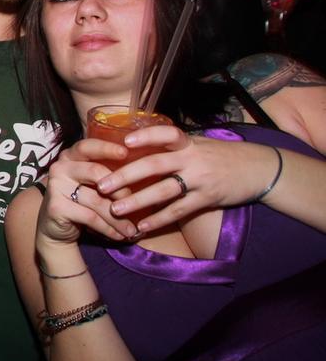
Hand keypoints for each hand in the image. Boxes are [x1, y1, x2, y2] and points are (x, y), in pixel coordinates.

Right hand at [36, 140, 137, 252]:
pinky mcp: (56, 207)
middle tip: (137, 203)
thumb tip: (144, 170)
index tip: (126, 152)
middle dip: (120, 189)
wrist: (56, 227)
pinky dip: (108, 228)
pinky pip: (90, 217)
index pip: (88, 146)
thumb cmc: (82, 202)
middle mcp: (60, 167)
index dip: (107, 148)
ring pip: (96, 199)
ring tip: (133, 229)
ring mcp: (55, 186)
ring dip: (118, 217)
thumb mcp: (93, 184)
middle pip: (95, 172)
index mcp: (70, 156)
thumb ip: (108, 173)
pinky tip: (120, 235)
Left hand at [96, 125, 281, 232]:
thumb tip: (136, 143)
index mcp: (188, 142)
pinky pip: (178, 211)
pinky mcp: (207, 199)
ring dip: (137, 201)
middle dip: (126, 175)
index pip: (166, 133)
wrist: (258, 169)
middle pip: (155, 165)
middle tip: (102, 184)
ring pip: (164, 191)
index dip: (146, 136)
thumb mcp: (199, 143)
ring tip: (115, 209)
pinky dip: (159, 220)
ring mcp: (200, 180)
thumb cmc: (220, 154)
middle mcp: (192, 159)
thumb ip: (172, 146)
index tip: (123, 142)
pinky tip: (142, 227)